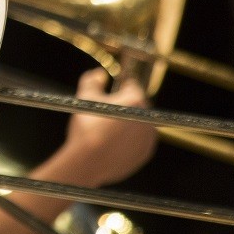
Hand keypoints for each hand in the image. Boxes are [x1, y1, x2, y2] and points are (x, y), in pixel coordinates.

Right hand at [60, 67, 156, 185]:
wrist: (88, 161)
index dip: (120, 87)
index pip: (132, 86)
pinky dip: (128, 141)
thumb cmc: (87, 127)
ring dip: (128, 124)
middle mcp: (148, 118)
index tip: (111, 92)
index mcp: (136, 100)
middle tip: (105, 112)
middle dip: (124, 107)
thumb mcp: (85, 98)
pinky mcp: (145, 154)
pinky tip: (112, 143)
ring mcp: (148, 138)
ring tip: (107, 130)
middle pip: (137, 106)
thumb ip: (92, 80)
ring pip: (138, 124)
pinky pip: (138, 142)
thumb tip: (98, 73)